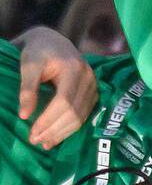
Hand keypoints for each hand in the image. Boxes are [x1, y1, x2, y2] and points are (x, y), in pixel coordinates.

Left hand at [14, 27, 97, 149]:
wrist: (53, 42)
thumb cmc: (38, 52)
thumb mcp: (29, 66)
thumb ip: (27, 89)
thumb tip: (24, 116)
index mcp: (74, 69)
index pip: (64, 101)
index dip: (48, 120)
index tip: (32, 133)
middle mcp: (89, 78)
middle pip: (75, 112)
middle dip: (54, 129)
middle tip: (35, 141)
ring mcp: (94, 86)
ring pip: (81, 116)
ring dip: (62, 132)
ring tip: (44, 143)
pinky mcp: (93, 92)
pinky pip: (84, 115)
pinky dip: (70, 128)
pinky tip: (56, 136)